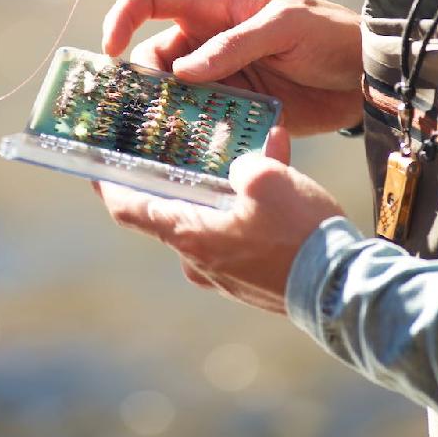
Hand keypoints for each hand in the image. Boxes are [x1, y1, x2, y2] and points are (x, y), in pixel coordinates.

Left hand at [94, 127, 343, 313]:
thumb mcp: (268, 179)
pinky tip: (281, 180)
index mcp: (189, 235)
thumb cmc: (298, 235)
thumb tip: (243, 167)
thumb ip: (243, 163)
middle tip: (188, 145)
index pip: (129, 209)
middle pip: (174, 210)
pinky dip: (253, 207)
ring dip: (229, 187)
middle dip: (185, 175)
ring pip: (215, 219)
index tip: (93, 166)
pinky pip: (243, 235)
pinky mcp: (253, 280)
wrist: (344, 291)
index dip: (108, 184)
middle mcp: (198, 259)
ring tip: (258, 152)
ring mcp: (226, 274)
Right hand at [102, 0, 363, 135]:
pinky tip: (188, 148)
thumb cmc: (330, 35)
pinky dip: (189, 133)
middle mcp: (207, 40)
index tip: (110, 51)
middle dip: (143, 81)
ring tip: (164, 134)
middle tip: (145, 110)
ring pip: (171, 94)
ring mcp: (218, 76)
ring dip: (164, 111)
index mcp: (215, 6)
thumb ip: (235, 44)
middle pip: (152, 56)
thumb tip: (183, 70)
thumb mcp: (285, 26)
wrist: (365, 77)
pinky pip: (198, 120)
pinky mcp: (232, 109)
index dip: (122, 18)